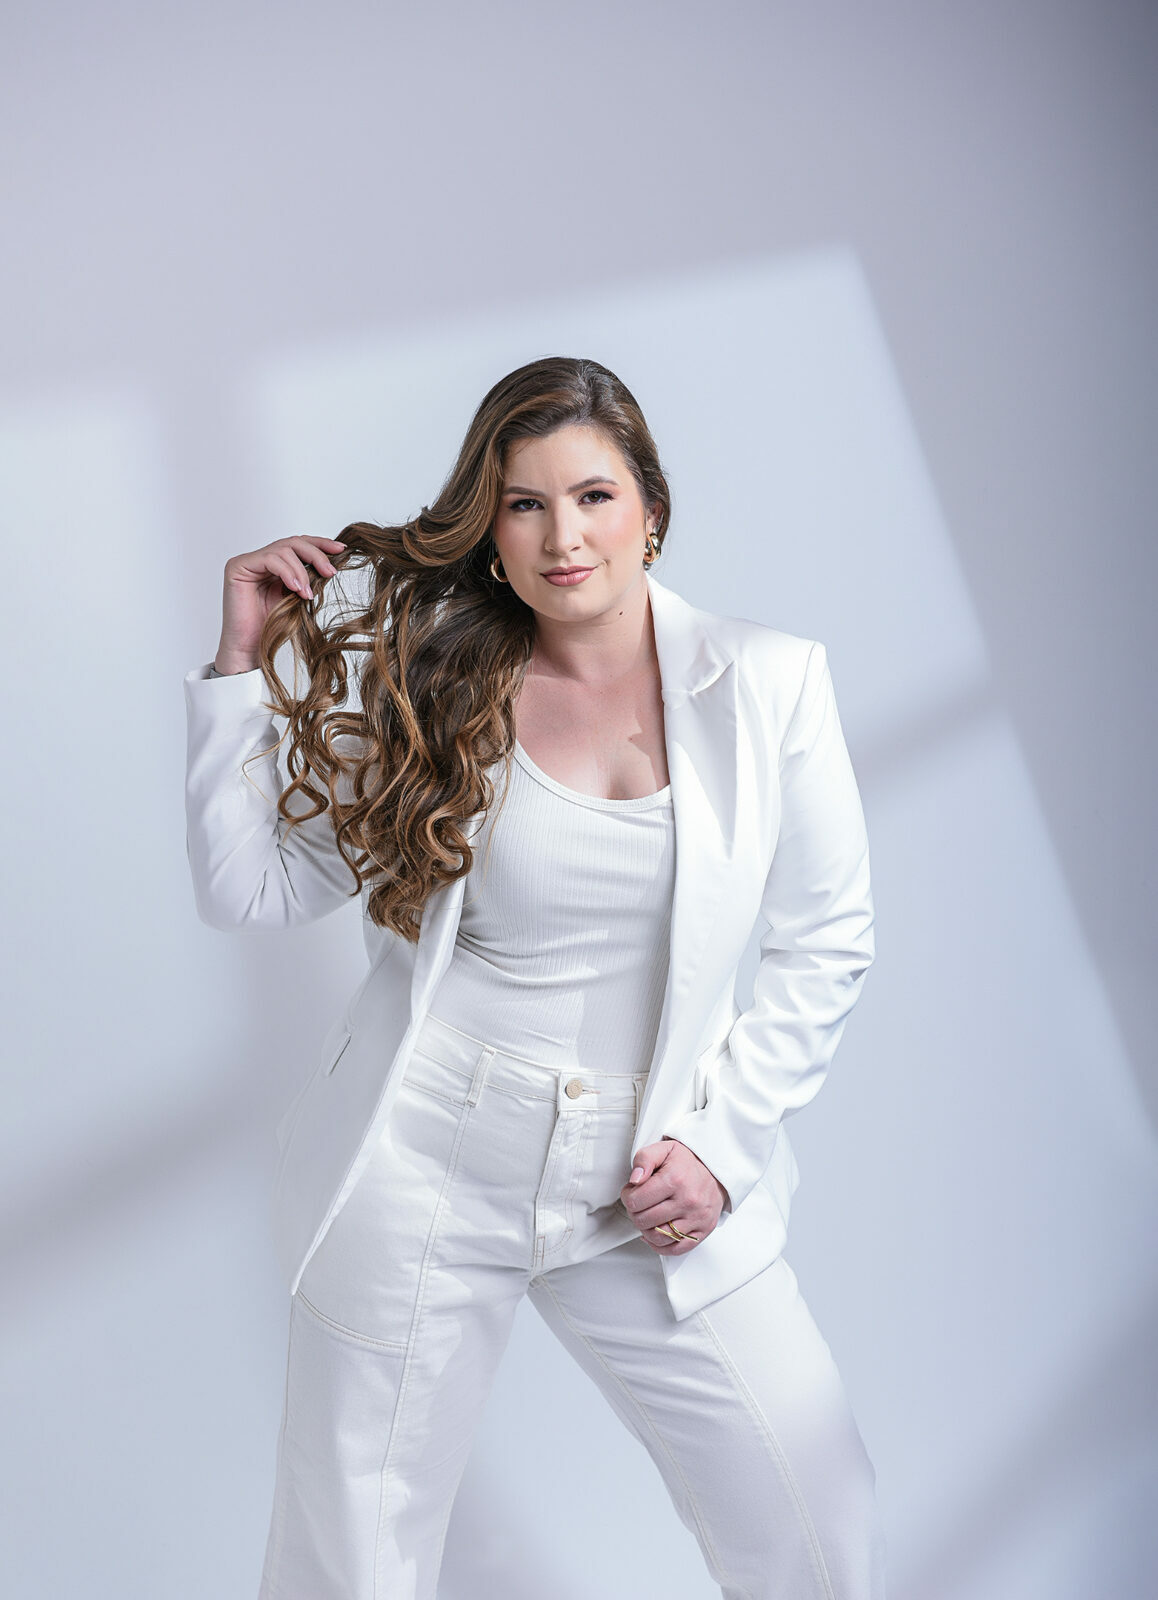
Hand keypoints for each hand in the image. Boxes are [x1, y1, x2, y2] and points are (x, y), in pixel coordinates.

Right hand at [213, 536, 348, 673]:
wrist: (251, 647)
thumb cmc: (273, 627)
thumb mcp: (299, 597)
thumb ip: (309, 578)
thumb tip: (332, 564)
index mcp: (275, 564)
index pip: (299, 545)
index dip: (320, 544)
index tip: (341, 549)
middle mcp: (260, 559)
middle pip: (293, 542)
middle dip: (316, 554)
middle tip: (330, 572)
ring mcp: (248, 561)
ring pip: (283, 549)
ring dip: (302, 571)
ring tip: (308, 594)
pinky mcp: (238, 567)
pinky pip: (270, 559)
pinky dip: (287, 573)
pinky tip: (296, 589)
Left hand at [619, 1139, 728, 1253]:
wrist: (716, 1171)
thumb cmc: (687, 1162)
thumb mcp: (664, 1149)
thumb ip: (644, 1159)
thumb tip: (635, 1180)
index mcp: (675, 1179)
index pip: (636, 1201)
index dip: (627, 1197)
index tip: (631, 1192)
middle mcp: (688, 1201)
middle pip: (644, 1221)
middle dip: (634, 1213)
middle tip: (639, 1204)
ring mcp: (696, 1218)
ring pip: (658, 1237)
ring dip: (646, 1230)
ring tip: (648, 1217)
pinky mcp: (703, 1231)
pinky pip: (676, 1249)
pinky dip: (661, 1246)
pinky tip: (656, 1233)